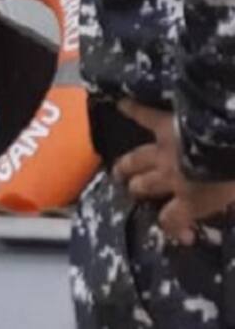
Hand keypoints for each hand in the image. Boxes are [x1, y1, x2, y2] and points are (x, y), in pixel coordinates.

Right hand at [116, 101, 234, 244]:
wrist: (228, 142)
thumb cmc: (234, 176)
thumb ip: (228, 204)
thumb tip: (230, 207)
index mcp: (190, 199)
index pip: (170, 219)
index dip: (173, 228)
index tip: (185, 236)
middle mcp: (170, 177)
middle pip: (145, 187)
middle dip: (138, 191)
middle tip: (134, 192)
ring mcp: (164, 150)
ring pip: (137, 160)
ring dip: (127, 165)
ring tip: (118, 170)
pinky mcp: (165, 124)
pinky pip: (144, 115)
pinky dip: (132, 109)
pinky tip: (121, 104)